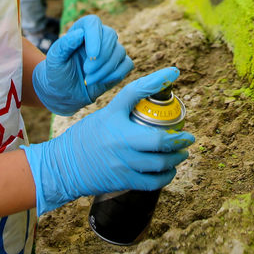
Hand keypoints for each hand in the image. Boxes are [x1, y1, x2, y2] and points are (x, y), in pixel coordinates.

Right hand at [23, 68, 194, 215]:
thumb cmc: (87, 136)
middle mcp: (118, 140)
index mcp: (113, 118)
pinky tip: (169, 170)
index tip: (174, 71)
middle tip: (188, 137)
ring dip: (176, 158)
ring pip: (159, 163)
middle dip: (179, 139)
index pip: (136, 92)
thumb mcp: (105, 114)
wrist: (65, 165)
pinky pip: (152, 182)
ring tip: (181, 154)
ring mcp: (122, 163)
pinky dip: (166, 176)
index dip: (158, 80)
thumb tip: (155, 87)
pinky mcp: (123, 181)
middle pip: (158, 140)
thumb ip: (127, 104)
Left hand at [31, 15, 133, 114]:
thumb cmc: (58, 73)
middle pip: (110, 35)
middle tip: (86, 70)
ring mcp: (111, 50)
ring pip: (120, 51)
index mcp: (81, 30)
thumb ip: (65, 45)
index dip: (95, 36)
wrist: (65, 93)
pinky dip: (115, 74)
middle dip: (101, 56)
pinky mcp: (119, 64)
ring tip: (88, 80)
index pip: (93, 22)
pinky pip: (127, 65)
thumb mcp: (55, 60)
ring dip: (105, 69)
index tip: (92, 55)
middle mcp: (99, 36)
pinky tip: (100, 82)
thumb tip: (80, 33)